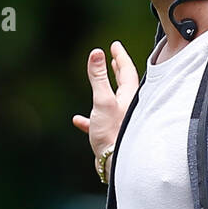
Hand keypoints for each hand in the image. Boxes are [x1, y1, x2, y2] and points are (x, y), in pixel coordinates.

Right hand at [72, 41, 138, 156]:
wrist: (115, 163)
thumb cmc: (112, 132)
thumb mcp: (103, 101)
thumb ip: (98, 77)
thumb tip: (96, 52)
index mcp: (129, 96)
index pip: (127, 70)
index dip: (120, 56)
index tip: (115, 45)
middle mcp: (128, 107)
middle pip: (124, 84)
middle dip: (118, 70)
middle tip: (114, 58)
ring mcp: (119, 121)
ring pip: (113, 102)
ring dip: (105, 91)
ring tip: (99, 83)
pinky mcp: (109, 134)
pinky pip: (98, 122)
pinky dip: (89, 118)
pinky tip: (78, 120)